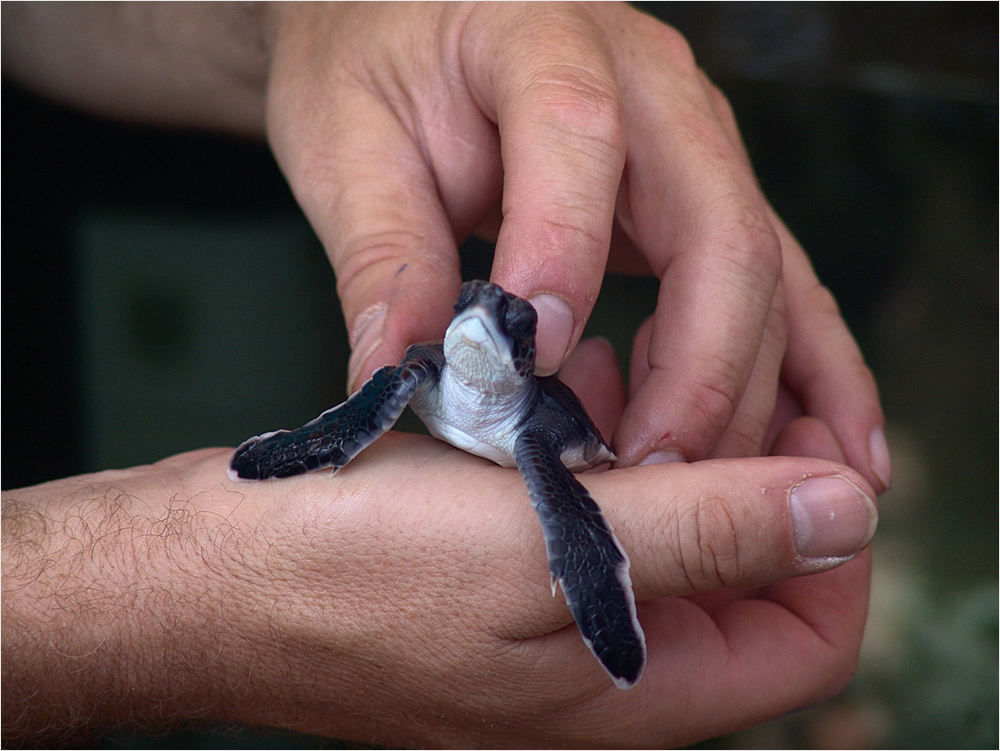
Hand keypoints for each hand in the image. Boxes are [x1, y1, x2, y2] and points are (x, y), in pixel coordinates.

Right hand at [2, 348, 875, 746]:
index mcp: (632, 689)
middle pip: (738, 575)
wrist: (204, 577)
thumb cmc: (352, 570)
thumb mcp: (543, 549)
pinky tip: (552, 389)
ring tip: (618, 365)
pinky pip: (584, 515)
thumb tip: (846, 512)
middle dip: (737, 469)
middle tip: (700, 371)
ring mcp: (548, 623)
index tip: (802, 427)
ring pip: (661, 534)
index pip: (806, 633)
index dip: (826, 534)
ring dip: (659, 447)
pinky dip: (591, 449)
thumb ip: (705, 533)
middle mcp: (602, 668)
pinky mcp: (499, 575)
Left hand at [264, 2, 889, 489]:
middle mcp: (651, 89)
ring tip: (733, 493)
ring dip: (753, 392)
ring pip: (764, 272)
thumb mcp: (351, 145)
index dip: (564, 248)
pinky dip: (810, 371)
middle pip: (718, 225)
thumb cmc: (379, 70)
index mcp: (544, 37)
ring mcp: (698, 145)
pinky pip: (781, 288)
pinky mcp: (709, 199)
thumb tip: (395, 374)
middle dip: (696, 366)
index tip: (529, 359)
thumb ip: (382, 254)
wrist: (418, 27)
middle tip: (644, 472)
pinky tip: (834, 446)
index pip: (577, 130)